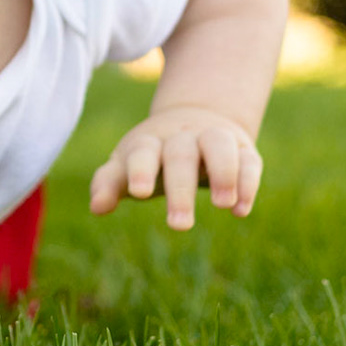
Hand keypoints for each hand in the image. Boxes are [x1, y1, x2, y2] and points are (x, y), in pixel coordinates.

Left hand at [89, 105, 261, 229]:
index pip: (142, 152)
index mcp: (148, 143)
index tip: (139, 193)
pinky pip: (248, 160)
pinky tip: (240, 210)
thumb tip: (97, 207)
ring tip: (221, 205)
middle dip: (180, 190)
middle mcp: (181, 137)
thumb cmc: (151, 156)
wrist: (193, 120)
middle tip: (179, 225)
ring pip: (218, 146)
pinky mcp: (242, 150)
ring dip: (222, 174)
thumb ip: (109, 183)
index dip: (140, 170)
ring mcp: (213, 139)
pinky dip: (247, 183)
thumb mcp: (126, 167)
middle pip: (180, 156)